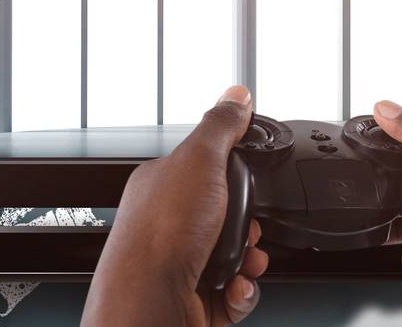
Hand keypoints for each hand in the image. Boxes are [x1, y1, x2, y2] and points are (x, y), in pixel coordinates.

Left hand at [81, 86, 268, 326]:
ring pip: (237, 254)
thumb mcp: (199, 160)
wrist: (150, 305)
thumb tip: (236, 96)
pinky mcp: (198, 297)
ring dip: (251, 259)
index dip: (234, 175)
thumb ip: (220, 127)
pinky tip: (235, 285)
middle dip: (249, 224)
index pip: (207, 169)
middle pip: (228, 215)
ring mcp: (183, 264)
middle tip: (247, 226)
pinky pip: (236, 291)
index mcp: (163, 187)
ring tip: (245, 260)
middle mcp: (170, 226)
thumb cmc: (159, 237)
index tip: (249, 178)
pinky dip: (244, 289)